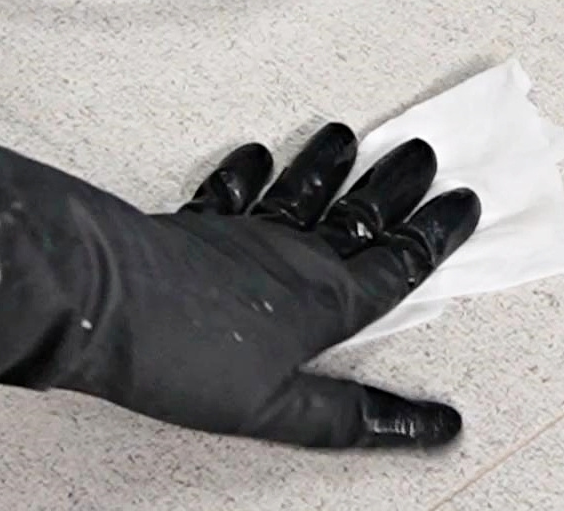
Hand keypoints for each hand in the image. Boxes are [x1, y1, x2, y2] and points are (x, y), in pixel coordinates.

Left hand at [0, 124, 480, 448]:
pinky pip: (229, 190)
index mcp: (322, 301)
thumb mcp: (278, 412)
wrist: (97, 299)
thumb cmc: (186, 361)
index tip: (466, 200)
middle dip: (394, 185)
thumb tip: (437, 428)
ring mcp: (240, 234)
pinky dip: (247, 172)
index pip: (398, 264)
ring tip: (347, 135)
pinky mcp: (193, 226)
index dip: (435, 234)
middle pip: (357, 215)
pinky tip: (255, 154)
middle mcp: (291, 257)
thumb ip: (352, 416)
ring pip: (298, 190)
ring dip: (325, 164)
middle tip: (423, 153)